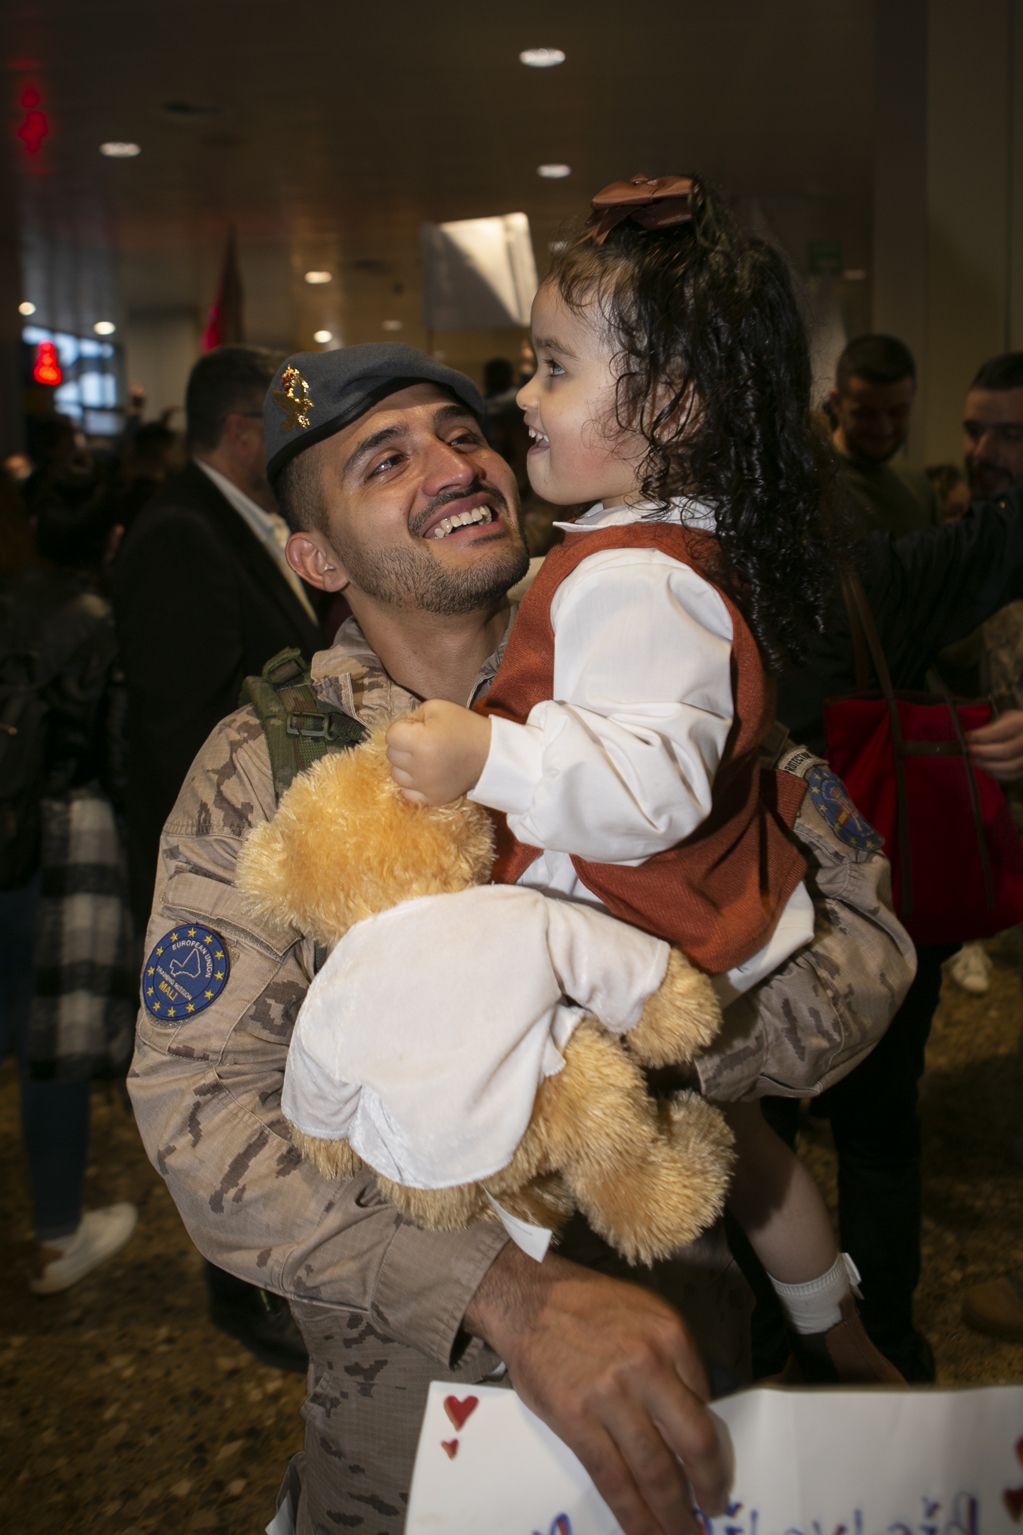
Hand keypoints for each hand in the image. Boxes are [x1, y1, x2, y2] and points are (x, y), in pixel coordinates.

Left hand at [386, 700, 491, 804]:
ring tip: (424, 758)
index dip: (402, 728)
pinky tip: (424, 774)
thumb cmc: (464, 727)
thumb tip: (399, 732)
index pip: (391, 735)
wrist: (491, 754)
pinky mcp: (432, 799)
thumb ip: (412, 716)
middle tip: (423, 741)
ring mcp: (425, 786)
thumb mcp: (437, 708)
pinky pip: (407, 793)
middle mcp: (420, 767)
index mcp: (421, 742)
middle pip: (392, 755)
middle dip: (403, 746)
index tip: (418, 728)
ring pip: (396, 775)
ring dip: (405, 765)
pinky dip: (412, 784)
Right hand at [464, 1247, 731, 1534]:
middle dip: (709, 1486)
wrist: (528, 1299)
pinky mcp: (576, 1419)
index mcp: (670, 1336)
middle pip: (693, 1442)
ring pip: (654, 1470)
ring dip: (674, 1512)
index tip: (713, 1468)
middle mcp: (647, 1365)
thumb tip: (688, 1416)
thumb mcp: (645, 1313)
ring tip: (683, 1533)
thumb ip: (671, 1360)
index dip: (711, 1443)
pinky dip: (632, 1513)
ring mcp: (610, 1395)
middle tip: (714, 1510)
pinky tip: (643, 1530)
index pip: (706, 1403)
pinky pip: (611, 1478)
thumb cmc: (588, 1307)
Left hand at [967, 708, 1022, 781]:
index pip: (1000, 732)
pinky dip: (997, 774)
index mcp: (1021, 723)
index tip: (967, 737)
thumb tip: (970, 739)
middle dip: (983, 752)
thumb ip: (990, 728)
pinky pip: (1013, 775)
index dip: (981, 737)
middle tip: (969, 750)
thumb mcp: (1005, 718)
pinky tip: (985, 768)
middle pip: (1005, 751)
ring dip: (988, 765)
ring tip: (973, 760)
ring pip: (1011, 766)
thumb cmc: (1016, 723)